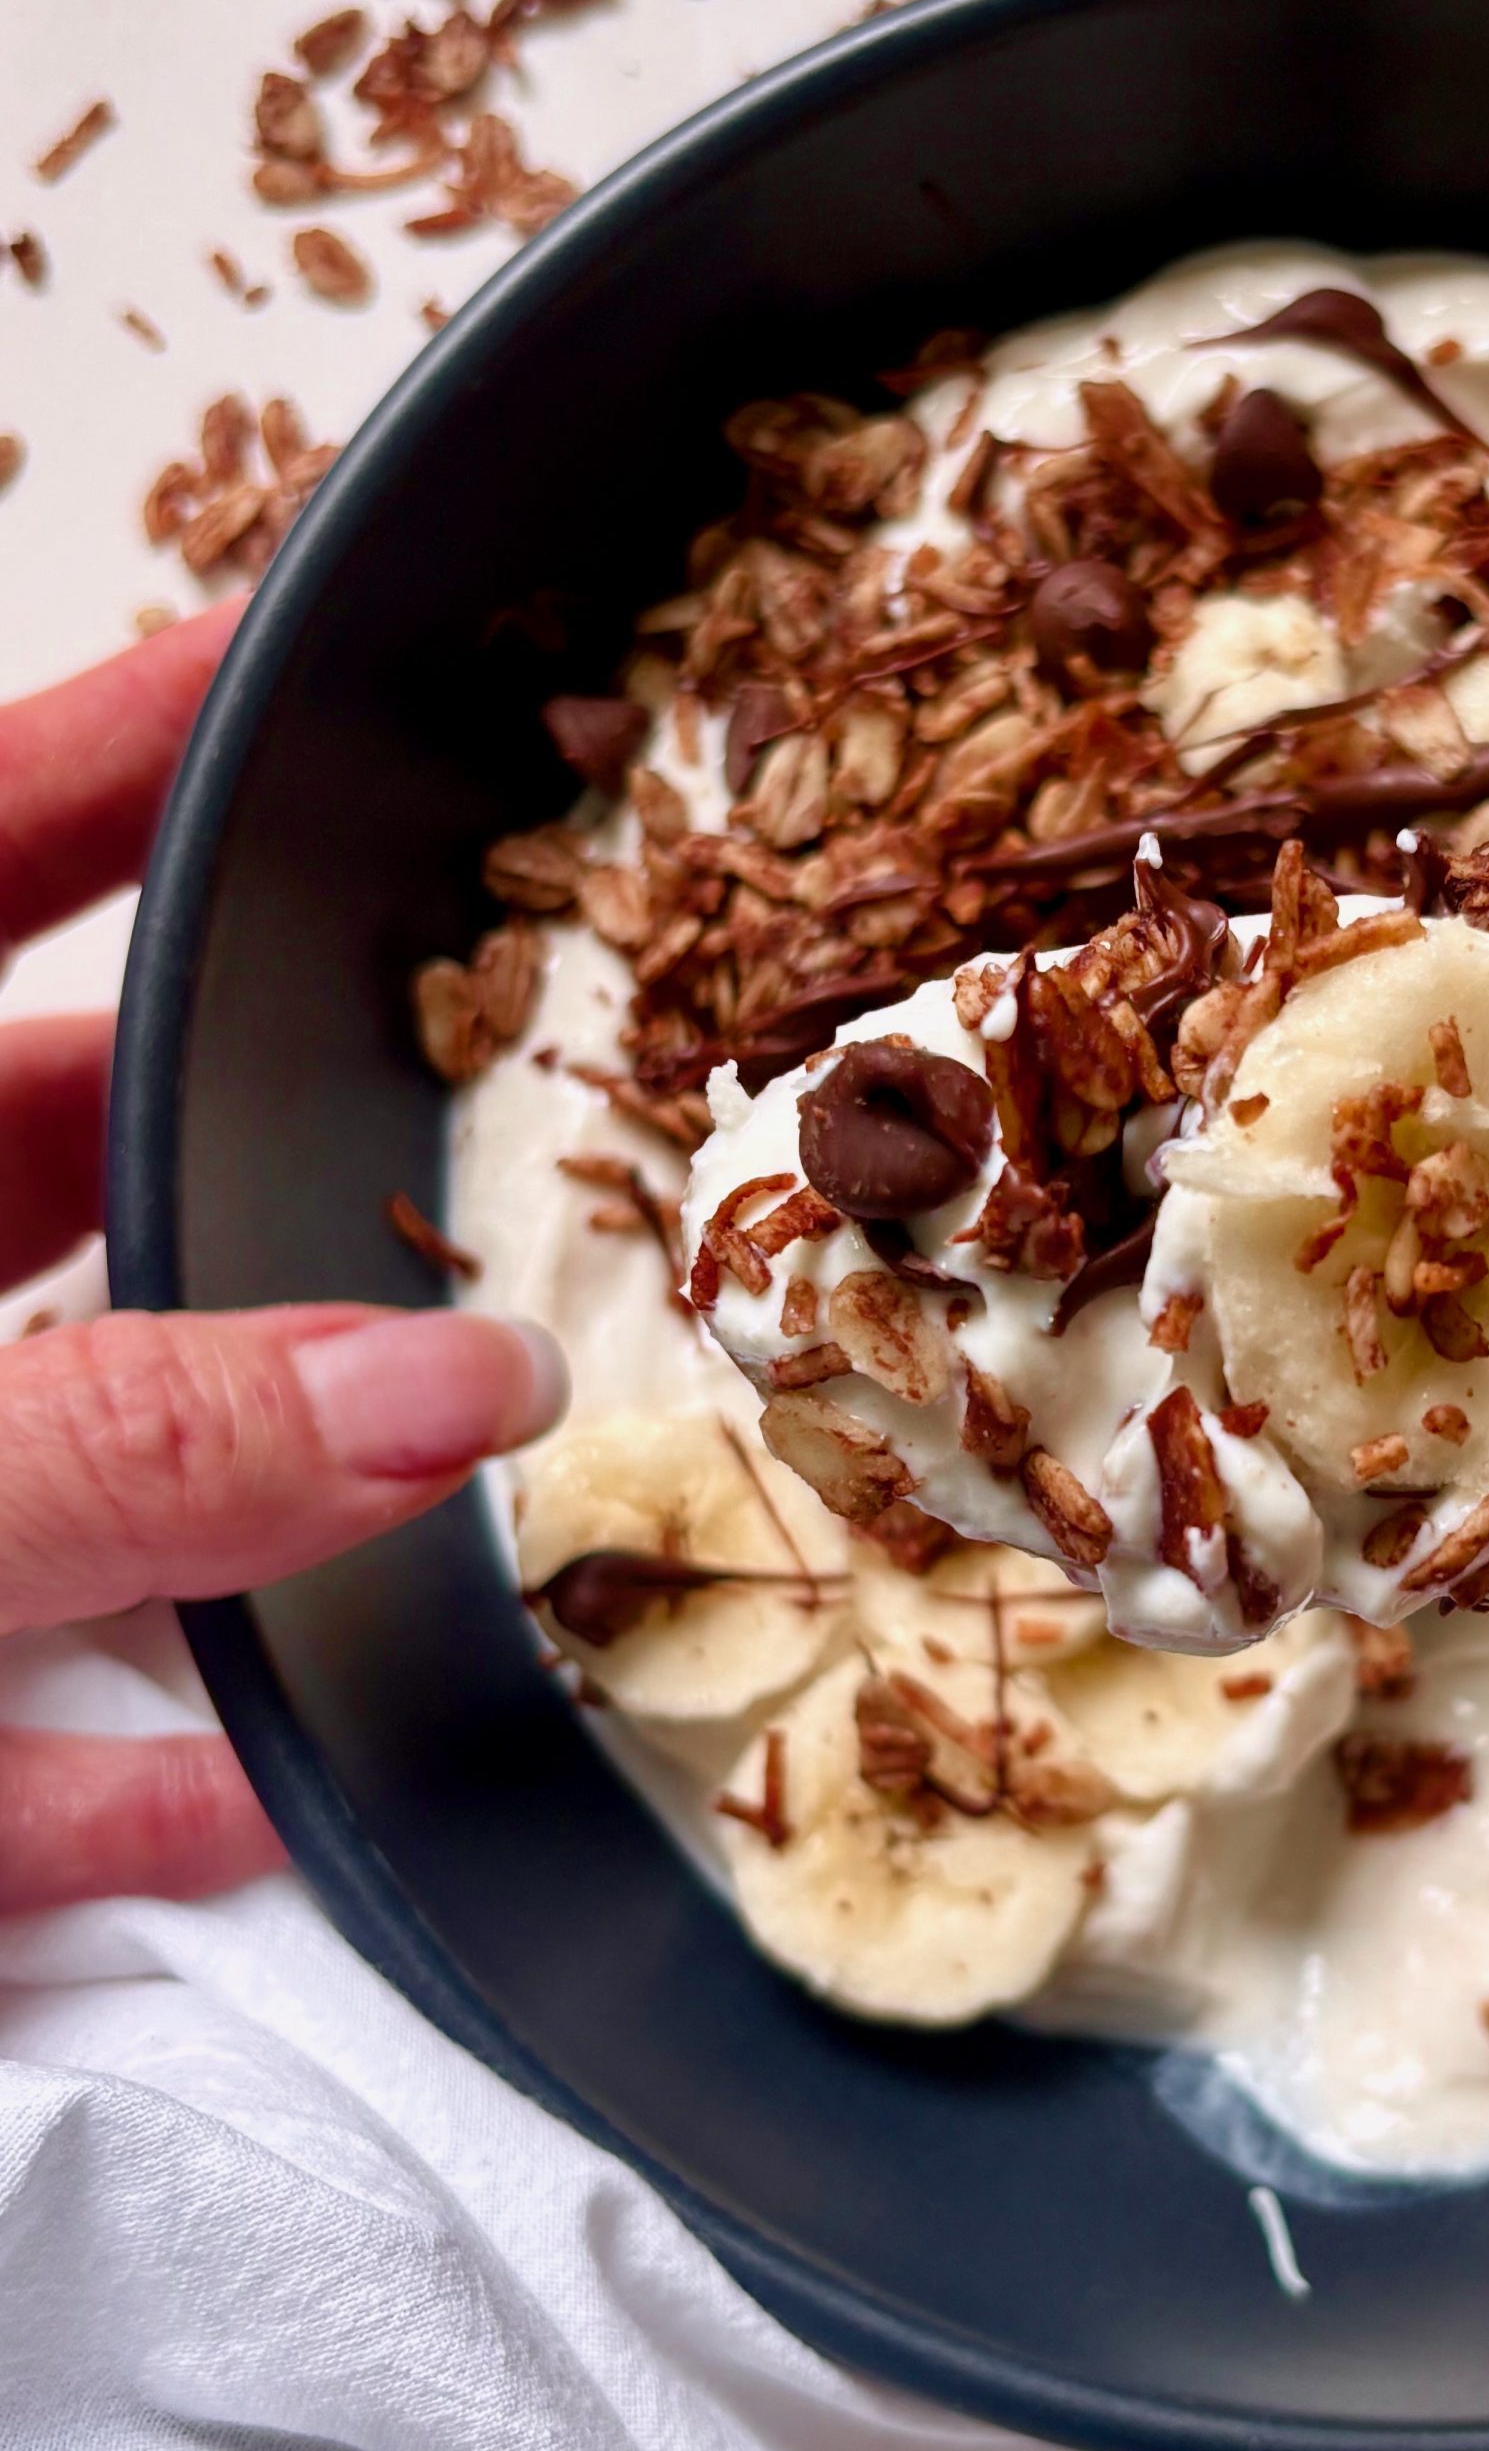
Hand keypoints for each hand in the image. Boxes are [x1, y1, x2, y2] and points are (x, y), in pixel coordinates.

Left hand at [0, 609, 563, 1912]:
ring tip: (444, 1441)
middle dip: (250, 1118)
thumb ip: (118, 1449)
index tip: (313, 646)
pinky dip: (83, 1767)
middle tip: (481, 1078)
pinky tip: (235, 1804)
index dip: (140, 730)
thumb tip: (457, 1389)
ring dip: (215, 1463)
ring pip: (28, 1442)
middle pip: (38, 1136)